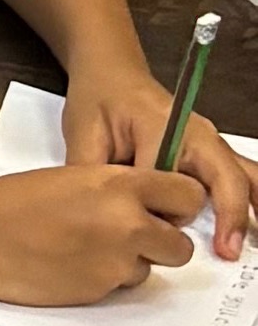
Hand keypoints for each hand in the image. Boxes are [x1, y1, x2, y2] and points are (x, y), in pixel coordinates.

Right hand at [0, 160, 221, 302]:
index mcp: (120, 184)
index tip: (165, 209)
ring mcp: (114, 262)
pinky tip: (68, 265)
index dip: (178, 206)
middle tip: (130, 238)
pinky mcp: (97, 291)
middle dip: (160, 244)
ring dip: (127, 263)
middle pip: (181, 246)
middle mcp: (127, 223)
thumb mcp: (74, 178)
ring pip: (148, 269)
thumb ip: (117, 192)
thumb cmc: (10, 201)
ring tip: (84, 250)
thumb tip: (144, 209)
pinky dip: (100, 279)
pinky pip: (117, 287)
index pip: (188, 195)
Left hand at [60, 73, 253, 258]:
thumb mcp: (84, 134)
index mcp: (165, 127)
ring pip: (244, 175)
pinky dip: (250, 199)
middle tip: (227, 250)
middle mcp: (198, 134)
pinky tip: (256, 222)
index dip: (163, 208)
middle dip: (230, 213)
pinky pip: (240, 175)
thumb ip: (94, 173)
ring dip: (250, 208)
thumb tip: (100, 213)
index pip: (172, 177)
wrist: (112, 75)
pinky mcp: (211, 152)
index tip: (155, 230)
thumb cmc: (99, 101)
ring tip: (243, 244)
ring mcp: (210, 143)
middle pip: (226, 176)